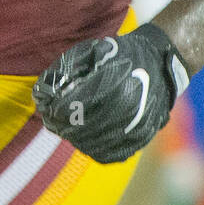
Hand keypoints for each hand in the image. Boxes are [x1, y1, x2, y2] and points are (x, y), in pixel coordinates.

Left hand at [32, 22, 189, 163]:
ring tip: (63, 127)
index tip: (46, 107)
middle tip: (50, 119)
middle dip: (61, 125)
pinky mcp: (139, 141)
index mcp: (116, 86)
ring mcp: (135, 130)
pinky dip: (92, 149)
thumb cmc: (123, 53)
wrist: (160, 64)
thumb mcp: (96, 49)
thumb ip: (69, 67)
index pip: (74, 108)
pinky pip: (109, 154)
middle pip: (82, 129)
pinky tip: (83, 138)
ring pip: (94, 145)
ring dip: (74, 137)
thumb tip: (42, 91)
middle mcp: (128, 112)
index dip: (55, 110)